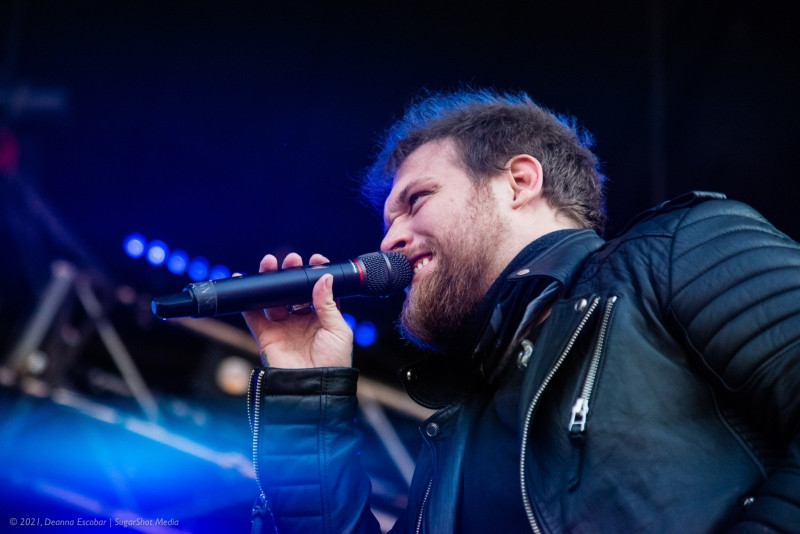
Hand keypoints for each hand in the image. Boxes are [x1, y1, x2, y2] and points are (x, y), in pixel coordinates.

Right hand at [241, 252, 353, 368]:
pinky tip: (245, 281)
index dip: (315, 274)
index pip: (318, 290)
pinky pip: (254, 314)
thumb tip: (324, 277)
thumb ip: (328, 303)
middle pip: (294, 291)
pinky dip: (247, 299)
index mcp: (324, 318)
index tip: (314, 260)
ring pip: (274, 298)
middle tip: (291, 260)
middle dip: (291, 273)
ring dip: (271, 280)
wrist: (314, 387)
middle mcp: (303, 320)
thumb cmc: (334, 362)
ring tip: (269, 264)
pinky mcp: (267, 336)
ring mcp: (284, 327)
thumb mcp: (339, 329)